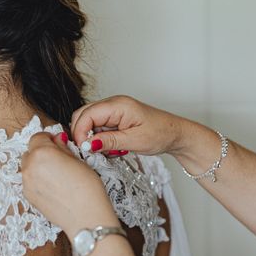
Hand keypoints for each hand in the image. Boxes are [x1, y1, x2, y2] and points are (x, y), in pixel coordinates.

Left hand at [21, 132, 116, 238]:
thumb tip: (57, 141)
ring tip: (57, 174)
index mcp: (42, 153)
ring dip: (38, 166)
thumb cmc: (87, 190)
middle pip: (30, 151)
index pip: (38, 137)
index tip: (56, 142)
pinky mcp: (28, 196)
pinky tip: (54, 186)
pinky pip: (29, 181)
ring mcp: (27, 183)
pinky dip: (38, 180)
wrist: (85, 217)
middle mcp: (30, 167)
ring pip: (28, 167)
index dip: (48, 138)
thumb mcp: (78, 161)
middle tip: (58, 158)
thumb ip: (63, 148)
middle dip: (42, 152)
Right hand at [70, 95, 190, 156]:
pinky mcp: (116, 118)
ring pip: (89, 121)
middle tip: (89, 152)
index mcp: (118, 105)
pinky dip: (99, 138)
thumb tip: (87, 144)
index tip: (83, 149)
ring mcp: (114, 110)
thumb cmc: (161, 134)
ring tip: (104, 151)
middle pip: (84, 115)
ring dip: (91, 137)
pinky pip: (99, 126)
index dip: (80, 132)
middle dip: (82, 134)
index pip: (87, 114)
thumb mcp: (134, 141)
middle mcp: (114, 104)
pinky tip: (110, 148)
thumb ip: (109, 141)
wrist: (176, 134)